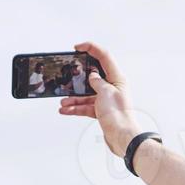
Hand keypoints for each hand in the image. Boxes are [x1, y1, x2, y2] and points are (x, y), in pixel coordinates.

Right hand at [58, 41, 139, 156]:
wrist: (121, 137)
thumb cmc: (118, 114)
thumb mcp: (105, 92)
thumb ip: (96, 81)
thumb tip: (92, 76)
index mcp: (117, 78)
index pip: (104, 56)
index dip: (91, 48)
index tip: (78, 47)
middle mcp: (112, 87)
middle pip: (92, 77)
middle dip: (77, 78)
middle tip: (67, 76)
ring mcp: (106, 100)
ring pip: (86, 94)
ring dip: (73, 97)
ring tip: (63, 101)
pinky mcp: (101, 111)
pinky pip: (85, 106)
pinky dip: (75, 108)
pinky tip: (66, 109)